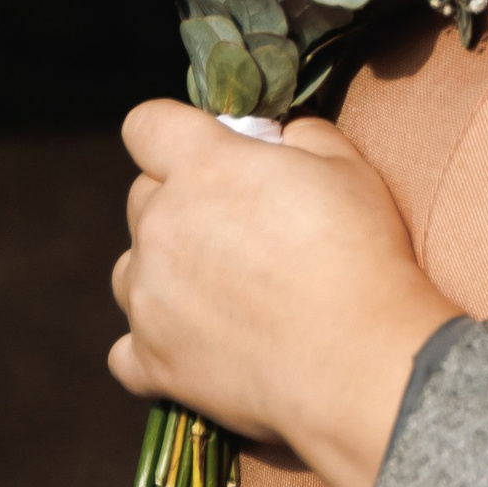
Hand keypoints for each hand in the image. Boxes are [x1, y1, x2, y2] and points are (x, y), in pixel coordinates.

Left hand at [111, 104, 458, 486]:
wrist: (361, 360)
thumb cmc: (360, 257)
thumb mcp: (349, 169)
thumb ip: (302, 135)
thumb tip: (283, 133)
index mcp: (202, 169)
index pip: (146, 125)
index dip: (174, 134)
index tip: (209, 152)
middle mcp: (160, 228)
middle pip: (141, 199)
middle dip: (180, 203)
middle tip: (239, 229)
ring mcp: (148, 299)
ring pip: (129, 270)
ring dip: (162, 272)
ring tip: (220, 292)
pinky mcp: (153, 360)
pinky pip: (126, 349)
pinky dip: (156, 344)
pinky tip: (196, 344)